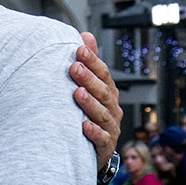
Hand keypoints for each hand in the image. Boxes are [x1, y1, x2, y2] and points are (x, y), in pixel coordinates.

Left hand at [71, 32, 121, 167]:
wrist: (89, 149)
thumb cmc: (87, 113)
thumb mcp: (89, 86)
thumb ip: (89, 63)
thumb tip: (85, 35)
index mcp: (108, 92)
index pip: (103, 74)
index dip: (93, 62)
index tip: (78, 49)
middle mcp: (112, 108)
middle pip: (103, 92)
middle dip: (89, 79)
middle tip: (73, 67)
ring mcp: (110, 127)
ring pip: (102, 114)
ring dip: (90, 103)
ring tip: (77, 93)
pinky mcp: (105, 146)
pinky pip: (101, 138)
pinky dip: (93, 132)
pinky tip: (83, 125)